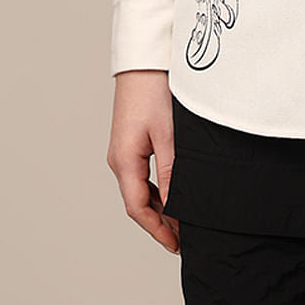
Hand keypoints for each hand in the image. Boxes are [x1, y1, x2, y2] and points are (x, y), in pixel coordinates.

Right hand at [107, 70, 179, 253]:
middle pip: (138, 201)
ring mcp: (123, 149)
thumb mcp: (168, 134)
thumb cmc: (154, 90)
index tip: (176, 245)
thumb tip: (177, 205)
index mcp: (124, 161)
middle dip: (160, 221)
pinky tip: (175, 190)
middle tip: (185, 237)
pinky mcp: (131, 139)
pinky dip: (158, 187)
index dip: (157, 230)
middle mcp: (119, 158)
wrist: (144, 58)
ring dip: (160, 205)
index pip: (138, 208)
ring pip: (141, 187)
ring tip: (183, 218)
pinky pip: (142, 172)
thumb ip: (172, 171)